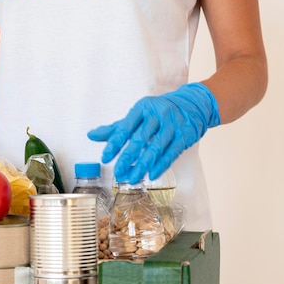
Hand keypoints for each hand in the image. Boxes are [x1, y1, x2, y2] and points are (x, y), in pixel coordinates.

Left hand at [87, 83, 219, 183]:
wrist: (192, 104)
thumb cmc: (159, 112)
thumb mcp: (137, 115)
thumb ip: (116, 128)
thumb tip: (91, 135)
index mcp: (142, 108)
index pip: (125, 128)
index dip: (114, 144)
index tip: (105, 158)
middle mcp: (158, 114)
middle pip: (140, 139)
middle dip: (128, 158)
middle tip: (118, 173)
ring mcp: (173, 124)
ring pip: (155, 148)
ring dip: (143, 166)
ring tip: (133, 179)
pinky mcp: (185, 135)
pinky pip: (171, 153)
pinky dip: (161, 165)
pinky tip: (152, 175)